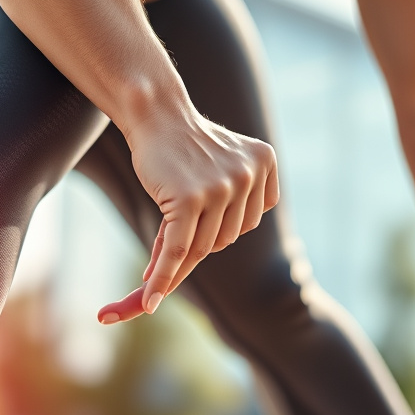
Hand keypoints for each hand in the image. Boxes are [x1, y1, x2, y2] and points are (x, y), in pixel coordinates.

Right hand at [97, 105, 277, 323]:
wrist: (154, 112)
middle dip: (194, 240)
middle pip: (224, 238)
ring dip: (176, 252)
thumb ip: (226, 206)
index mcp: (265, 164)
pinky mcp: (191, 198)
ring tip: (162, 215)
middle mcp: (250, 174)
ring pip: (203, 246)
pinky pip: (179, 250)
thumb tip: (208, 254)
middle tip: (169, 217)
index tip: (194, 228)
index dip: (213, 232)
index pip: (244, 222)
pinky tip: (149, 302)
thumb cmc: (180, 145)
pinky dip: (163, 279)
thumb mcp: (217, 167)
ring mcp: (222, 187)